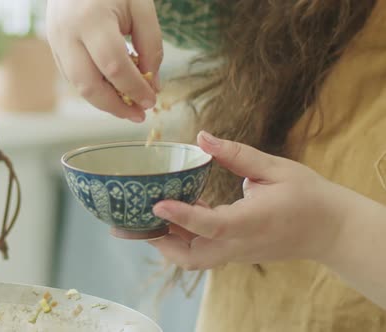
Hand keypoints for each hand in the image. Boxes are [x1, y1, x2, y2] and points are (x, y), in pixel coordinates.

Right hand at [46, 0, 162, 121]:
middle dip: (115, 106)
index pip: (114, 66)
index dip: (134, 88)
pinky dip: (93, 88)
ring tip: (128, 107)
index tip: (151, 101)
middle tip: (137, 115)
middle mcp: (67, 33)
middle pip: (88, 84)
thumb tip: (151, 85)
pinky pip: (72, 77)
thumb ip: (151, 44)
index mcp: (91, 18)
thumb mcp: (141, 7)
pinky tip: (112, 90)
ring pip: (77, 85)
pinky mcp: (52, 46)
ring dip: (104, 102)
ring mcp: (55, 41)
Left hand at [149, 131, 352, 269]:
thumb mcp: (276, 168)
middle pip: (192, 257)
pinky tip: (175, 212)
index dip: (183, 216)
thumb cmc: (309, 196)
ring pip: (194, 259)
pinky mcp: (236, 253)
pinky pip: (203, 251)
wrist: (332, 230)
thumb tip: (202, 137)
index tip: (157, 203)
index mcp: (252, 222)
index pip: (212, 225)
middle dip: (161, 241)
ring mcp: (237, 253)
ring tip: (146, 216)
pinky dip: (183, 237)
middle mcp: (240, 244)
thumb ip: (238, 154)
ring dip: (168, 241)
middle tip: (135, 219)